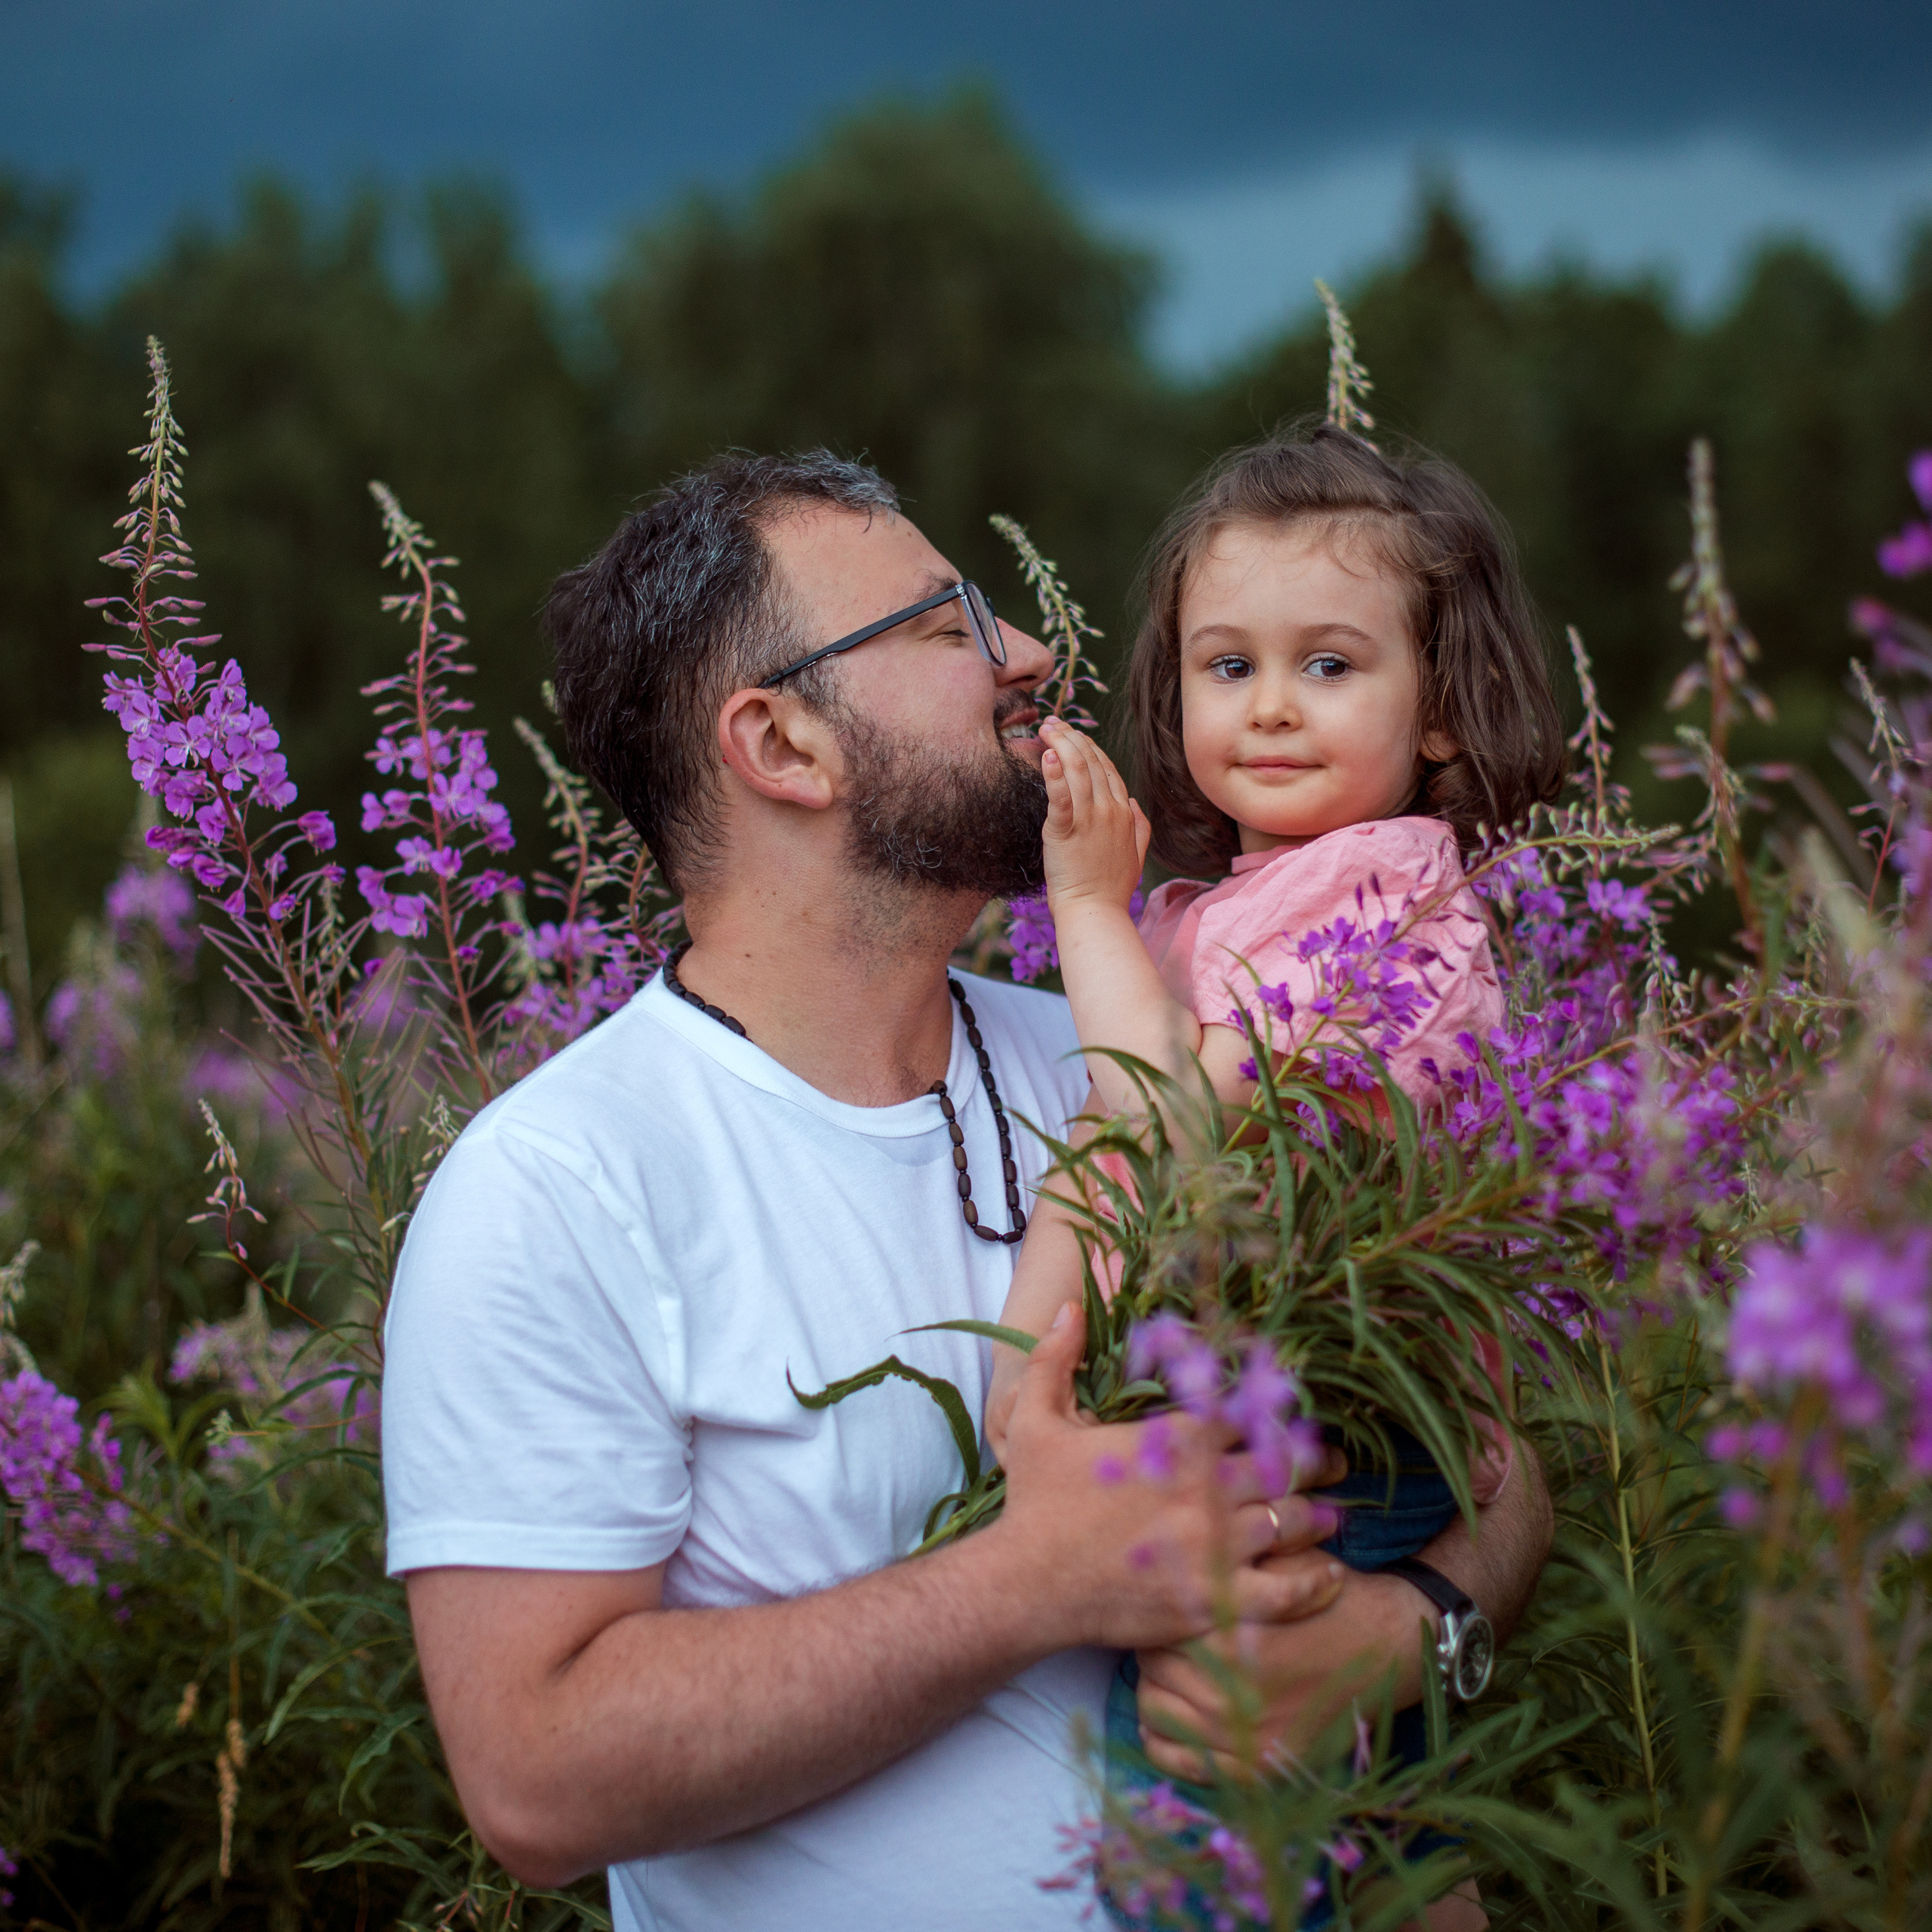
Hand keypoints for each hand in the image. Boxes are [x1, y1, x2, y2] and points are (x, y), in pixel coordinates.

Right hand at [989, 1304, 1349, 1653]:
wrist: (1026, 1586)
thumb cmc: (1034, 1503)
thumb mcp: (1033, 1419)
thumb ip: (1055, 1359)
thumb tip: (1069, 1307)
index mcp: (1176, 1440)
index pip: (1248, 1412)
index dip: (1271, 1411)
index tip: (1285, 1416)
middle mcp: (1207, 1488)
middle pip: (1283, 1464)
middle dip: (1311, 1461)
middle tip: (1331, 1463)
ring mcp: (1216, 1546)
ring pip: (1292, 1521)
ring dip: (1317, 1515)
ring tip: (1332, 1514)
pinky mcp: (1217, 1600)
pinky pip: (1287, 1592)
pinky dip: (1314, 1583)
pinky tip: (1329, 1574)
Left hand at [1040, 718, 1150, 914]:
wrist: (1095, 912)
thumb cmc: (1111, 890)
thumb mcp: (1136, 855)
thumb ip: (1140, 826)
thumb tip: (1135, 803)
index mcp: (1125, 813)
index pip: (1108, 769)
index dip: (1089, 747)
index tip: (1073, 734)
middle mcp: (1109, 810)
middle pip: (1090, 762)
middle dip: (1071, 736)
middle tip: (1052, 722)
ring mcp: (1089, 819)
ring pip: (1076, 770)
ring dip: (1060, 744)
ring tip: (1046, 729)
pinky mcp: (1065, 831)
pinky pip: (1060, 796)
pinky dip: (1053, 774)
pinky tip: (1045, 755)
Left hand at [1135, 1566, 1437, 1780]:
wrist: (1389, 1647)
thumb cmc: (1332, 1595)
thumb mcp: (1280, 1563)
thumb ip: (1229, 1557)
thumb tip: (1172, 1543)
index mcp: (1226, 1634)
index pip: (1157, 1628)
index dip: (1159, 1614)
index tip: (1169, 1608)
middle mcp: (1226, 1688)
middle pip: (1150, 1668)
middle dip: (1154, 1650)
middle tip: (1168, 1640)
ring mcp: (1240, 1734)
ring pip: (1155, 1713)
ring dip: (1156, 1690)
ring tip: (1172, 1676)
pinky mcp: (1256, 1766)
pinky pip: (1182, 1762)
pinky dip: (1165, 1742)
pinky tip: (1168, 1722)